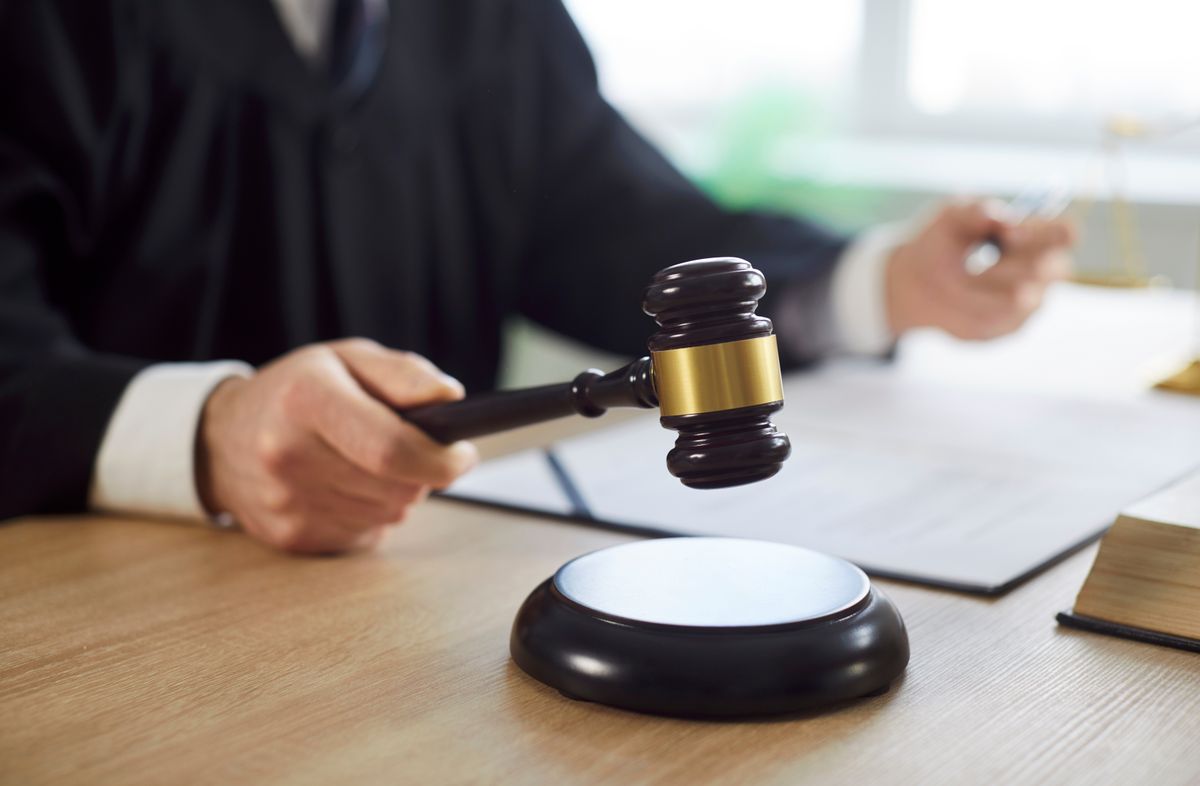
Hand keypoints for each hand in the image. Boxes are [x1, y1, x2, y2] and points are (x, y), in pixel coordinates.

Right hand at [196, 339, 478, 553]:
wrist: (220, 438)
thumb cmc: (297, 391)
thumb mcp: (346, 359)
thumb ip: (403, 374)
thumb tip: (452, 399)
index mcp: (305, 400)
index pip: (391, 448)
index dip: (440, 459)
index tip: (464, 454)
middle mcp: (288, 454)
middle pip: (396, 486)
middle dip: (423, 473)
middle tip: (418, 452)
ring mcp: (285, 502)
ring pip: (387, 514)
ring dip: (398, 493)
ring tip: (373, 464)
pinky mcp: (289, 536)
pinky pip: (364, 534)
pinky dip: (371, 513)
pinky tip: (349, 487)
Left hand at [885, 200, 1075, 339]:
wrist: (918, 281)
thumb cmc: (944, 242)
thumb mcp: (950, 218)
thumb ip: (974, 211)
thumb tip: (1000, 216)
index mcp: (1038, 235)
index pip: (1064, 233)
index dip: (1046, 234)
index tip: (1011, 234)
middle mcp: (1044, 270)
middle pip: (1055, 269)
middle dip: (1019, 265)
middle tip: (985, 263)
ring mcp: (1032, 302)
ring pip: (1023, 299)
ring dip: (987, 288)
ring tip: (963, 278)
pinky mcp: (1011, 327)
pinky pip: (999, 321)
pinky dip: (972, 309)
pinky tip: (958, 301)